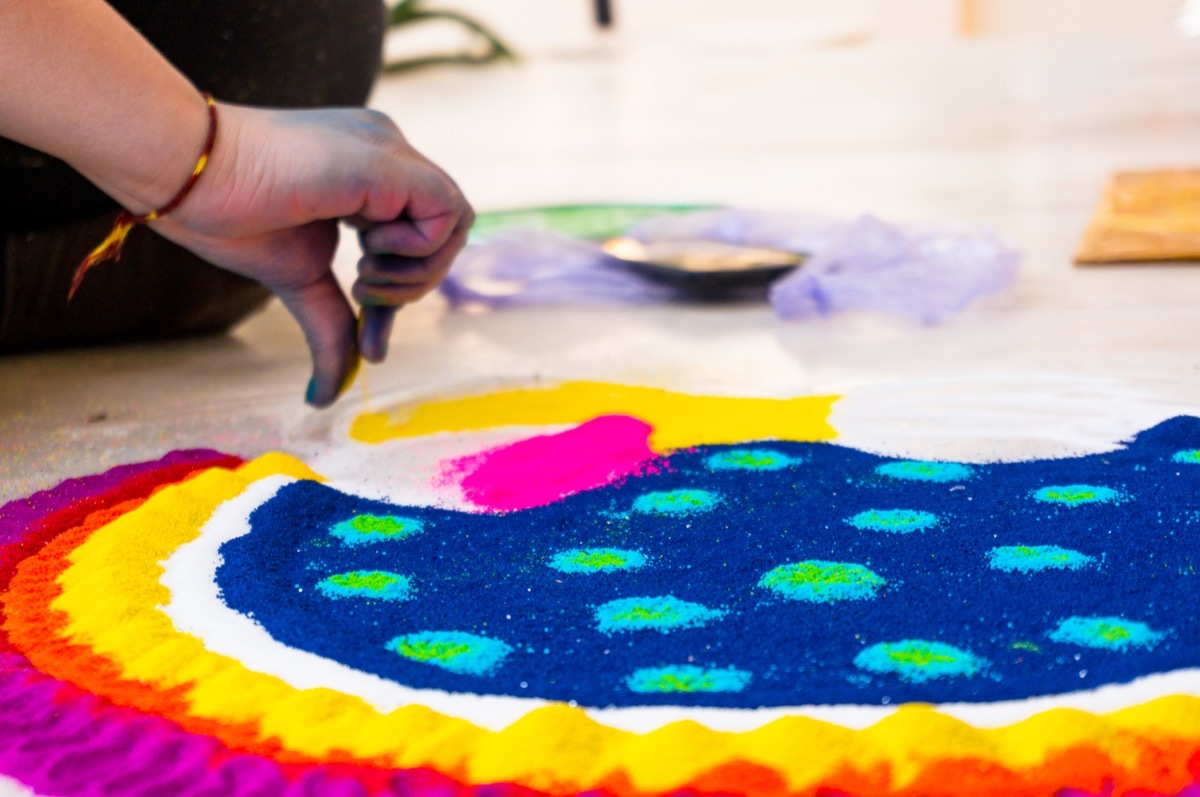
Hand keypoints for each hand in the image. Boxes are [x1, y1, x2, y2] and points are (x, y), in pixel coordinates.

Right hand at [151, 102, 473, 406]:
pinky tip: (365, 251)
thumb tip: (325, 398)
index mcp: (368, 175)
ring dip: (417, 271)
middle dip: (414, 289)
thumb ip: (331, 327)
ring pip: (456, 221)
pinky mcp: (385, 160)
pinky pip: (446, 211)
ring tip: (361, 277)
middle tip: (364, 299)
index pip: (416, 242)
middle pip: (445, 234)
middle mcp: (386, 153)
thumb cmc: (228, 215)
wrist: (187, 176)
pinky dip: (417, 251)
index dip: (402, 301)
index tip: (372, 347)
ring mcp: (388, 151)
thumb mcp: (300, 281)